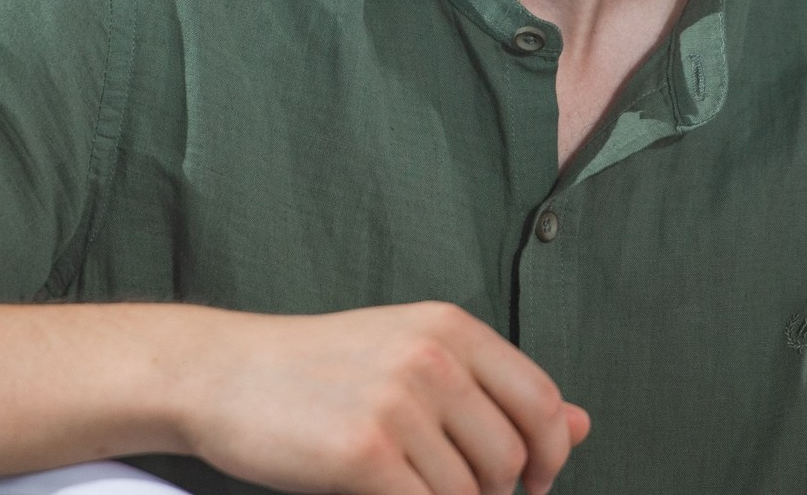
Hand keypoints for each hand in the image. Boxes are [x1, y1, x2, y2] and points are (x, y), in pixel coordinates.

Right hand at [179, 301, 590, 494]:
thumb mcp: (414, 354)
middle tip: (455, 491)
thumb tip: (582, 425)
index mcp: (451, 327)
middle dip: (494, 491)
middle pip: (512, 456)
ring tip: (409, 486)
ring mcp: (398, 405)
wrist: (224, 374)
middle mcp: (432, 358)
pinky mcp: (364, 454)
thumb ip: (497, 388)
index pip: (543, 400)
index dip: (551, 453)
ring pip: (470, 494)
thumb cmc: (321, 369)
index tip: (535, 482)